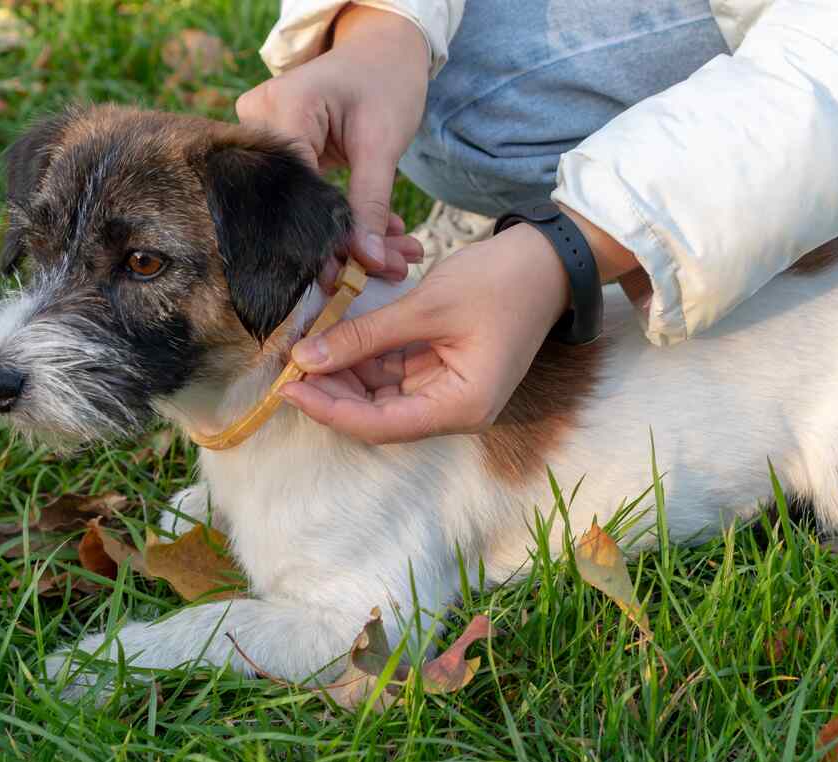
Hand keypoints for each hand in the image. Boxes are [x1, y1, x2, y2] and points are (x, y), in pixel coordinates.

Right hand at [236, 6, 428, 278]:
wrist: (382, 53)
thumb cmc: (386, 84)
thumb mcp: (384, 144)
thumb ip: (372, 204)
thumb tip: (367, 262)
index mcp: (286, 107)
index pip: (295, 189)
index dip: (322, 237)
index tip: (354, 275)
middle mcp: (260, 120)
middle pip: (292, 202)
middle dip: (341, 243)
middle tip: (386, 271)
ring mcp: (263, 134)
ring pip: (299, 205)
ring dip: (346, 236)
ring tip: (393, 259)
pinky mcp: (277, 150)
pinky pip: (303, 196)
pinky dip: (340, 218)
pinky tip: (377, 240)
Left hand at [278, 224, 570, 442]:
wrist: (548, 260)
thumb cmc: (500, 282)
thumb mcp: (426, 307)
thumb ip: (365, 336)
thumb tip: (305, 359)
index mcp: (462, 407)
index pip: (381, 425)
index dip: (330, 411)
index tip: (288, 389)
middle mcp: (455, 410)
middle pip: (378, 417)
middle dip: (332, 394)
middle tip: (289, 365)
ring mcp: (449, 392)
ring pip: (381, 397)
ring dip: (344, 377)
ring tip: (305, 351)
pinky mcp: (443, 370)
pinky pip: (393, 374)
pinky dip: (363, 360)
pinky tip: (333, 341)